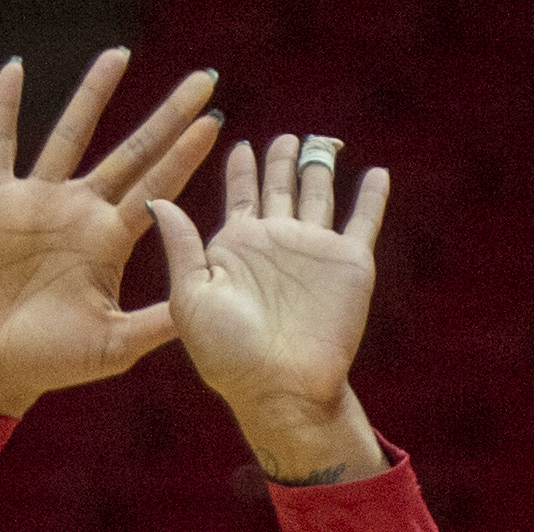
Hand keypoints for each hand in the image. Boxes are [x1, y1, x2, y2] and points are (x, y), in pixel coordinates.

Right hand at [0, 50, 220, 418]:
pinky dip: (4, 106)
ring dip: (94, 95)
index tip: (215, 120)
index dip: (185, 154)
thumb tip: (205, 304)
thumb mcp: (113, 346)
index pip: (156, 186)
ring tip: (120, 55)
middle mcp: (79, 212)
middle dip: (167, 116)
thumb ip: (156, 322)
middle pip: (131, 152)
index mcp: (109, 241)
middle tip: (203, 79)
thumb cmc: (50, 362)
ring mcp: (37, 200)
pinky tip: (15, 69)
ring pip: (71, 134)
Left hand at [151, 134, 389, 481]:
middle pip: (281, 186)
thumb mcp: (190, 297)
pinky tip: (376, 173)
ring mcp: (314, 249)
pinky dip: (372, 196)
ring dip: (319, 166)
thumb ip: (181, 247)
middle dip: (281, 159)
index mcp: (237, 248)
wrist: (280, 389)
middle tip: (281, 138)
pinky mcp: (350, 261)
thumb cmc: (227, 355)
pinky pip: (364, 219)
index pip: (242, 196)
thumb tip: (157, 200)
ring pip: (319, 192)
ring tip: (317, 142)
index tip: (237, 144)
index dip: (241, 169)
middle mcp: (276, 243)